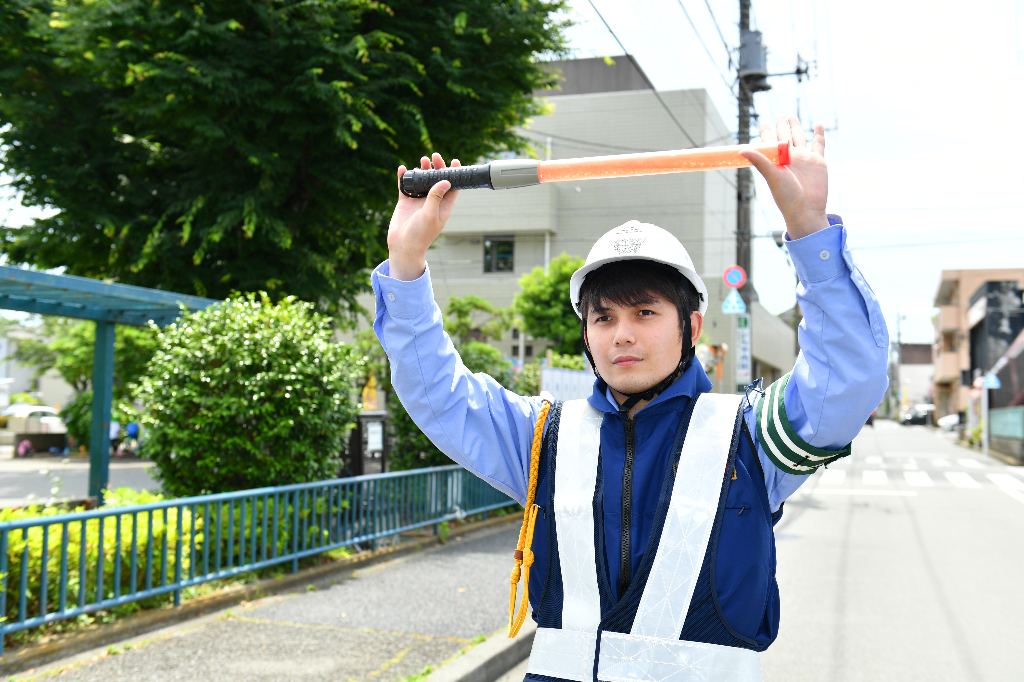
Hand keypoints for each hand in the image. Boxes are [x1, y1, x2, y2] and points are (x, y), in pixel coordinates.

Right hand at [387, 153, 460, 280]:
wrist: (403, 246)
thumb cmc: (421, 235)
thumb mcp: (431, 215)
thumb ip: (436, 197)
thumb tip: (446, 181)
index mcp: (443, 206)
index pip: (452, 187)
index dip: (454, 174)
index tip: (455, 161)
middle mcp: (432, 202)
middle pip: (436, 180)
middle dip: (437, 168)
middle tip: (435, 156)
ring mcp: (418, 201)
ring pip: (422, 181)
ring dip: (422, 170)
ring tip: (422, 160)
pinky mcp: (405, 202)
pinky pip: (405, 186)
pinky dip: (404, 177)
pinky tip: (402, 169)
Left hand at [739, 116, 827, 239]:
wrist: (806, 210)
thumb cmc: (786, 197)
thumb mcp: (772, 177)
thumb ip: (759, 161)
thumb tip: (741, 150)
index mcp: (777, 160)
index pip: (770, 141)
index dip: (766, 131)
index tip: (763, 121)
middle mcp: (790, 157)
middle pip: (785, 136)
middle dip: (782, 126)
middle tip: (779, 115)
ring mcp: (804, 159)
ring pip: (800, 137)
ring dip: (796, 127)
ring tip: (792, 117)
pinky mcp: (818, 162)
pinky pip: (819, 145)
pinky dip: (819, 135)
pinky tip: (818, 125)